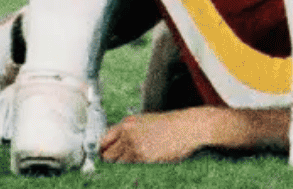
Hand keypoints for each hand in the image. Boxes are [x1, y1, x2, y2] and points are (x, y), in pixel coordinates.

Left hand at [100, 109, 215, 164]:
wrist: (190, 127)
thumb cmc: (173, 125)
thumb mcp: (147, 122)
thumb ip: (129, 133)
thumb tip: (116, 147)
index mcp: (128, 123)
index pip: (103, 141)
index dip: (102, 151)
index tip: (103, 157)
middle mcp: (128, 133)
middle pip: (107, 155)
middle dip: (110, 161)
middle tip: (114, 165)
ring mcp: (135, 146)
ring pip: (117, 163)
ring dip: (121, 166)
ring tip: (130, 165)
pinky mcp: (144, 157)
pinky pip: (130, 167)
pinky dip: (132, 169)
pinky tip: (141, 164)